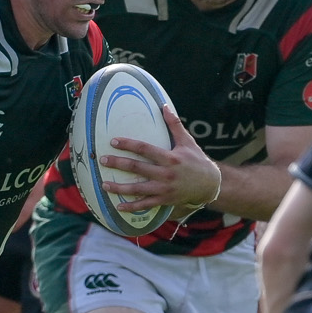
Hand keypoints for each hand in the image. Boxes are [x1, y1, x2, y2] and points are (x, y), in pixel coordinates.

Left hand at [101, 105, 220, 214]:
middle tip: (102, 160)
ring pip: (138, 189)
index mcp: (170, 158)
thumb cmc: (196, 160)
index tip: (113, 141)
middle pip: (137, 168)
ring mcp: (164, 189)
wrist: (210, 184)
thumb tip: (164, 105)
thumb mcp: (187, 141)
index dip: (128, 144)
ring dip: (120, 188)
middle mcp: (166, 174)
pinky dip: (132, 207)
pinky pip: (146, 205)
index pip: (145, 149)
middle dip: (118, 164)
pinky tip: (118, 206)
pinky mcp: (165, 200)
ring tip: (104, 184)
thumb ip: (174, 124)